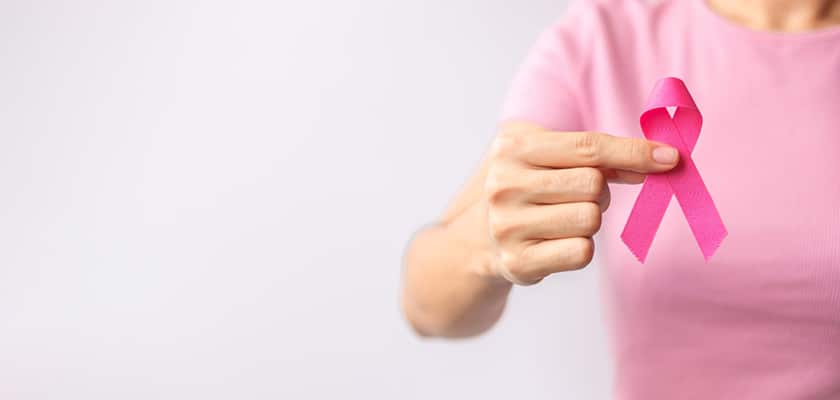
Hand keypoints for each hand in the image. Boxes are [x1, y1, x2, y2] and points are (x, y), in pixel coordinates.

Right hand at [483, 129, 678, 284]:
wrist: (479, 238)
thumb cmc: (529, 187)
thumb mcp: (550, 157)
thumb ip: (602, 156)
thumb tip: (661, 161)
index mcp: (512, 148)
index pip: (588, 147)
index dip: (634, 152)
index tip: (670, 158)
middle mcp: (504, 185)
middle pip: (592, 184)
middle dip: (599, 191)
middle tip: (579, 196)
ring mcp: (507, 225)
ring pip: (590, 219)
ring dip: (590, 220)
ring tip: (564, 218)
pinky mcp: (517, 262)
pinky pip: (581, 252)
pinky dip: (581, 248)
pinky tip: (558, 242)